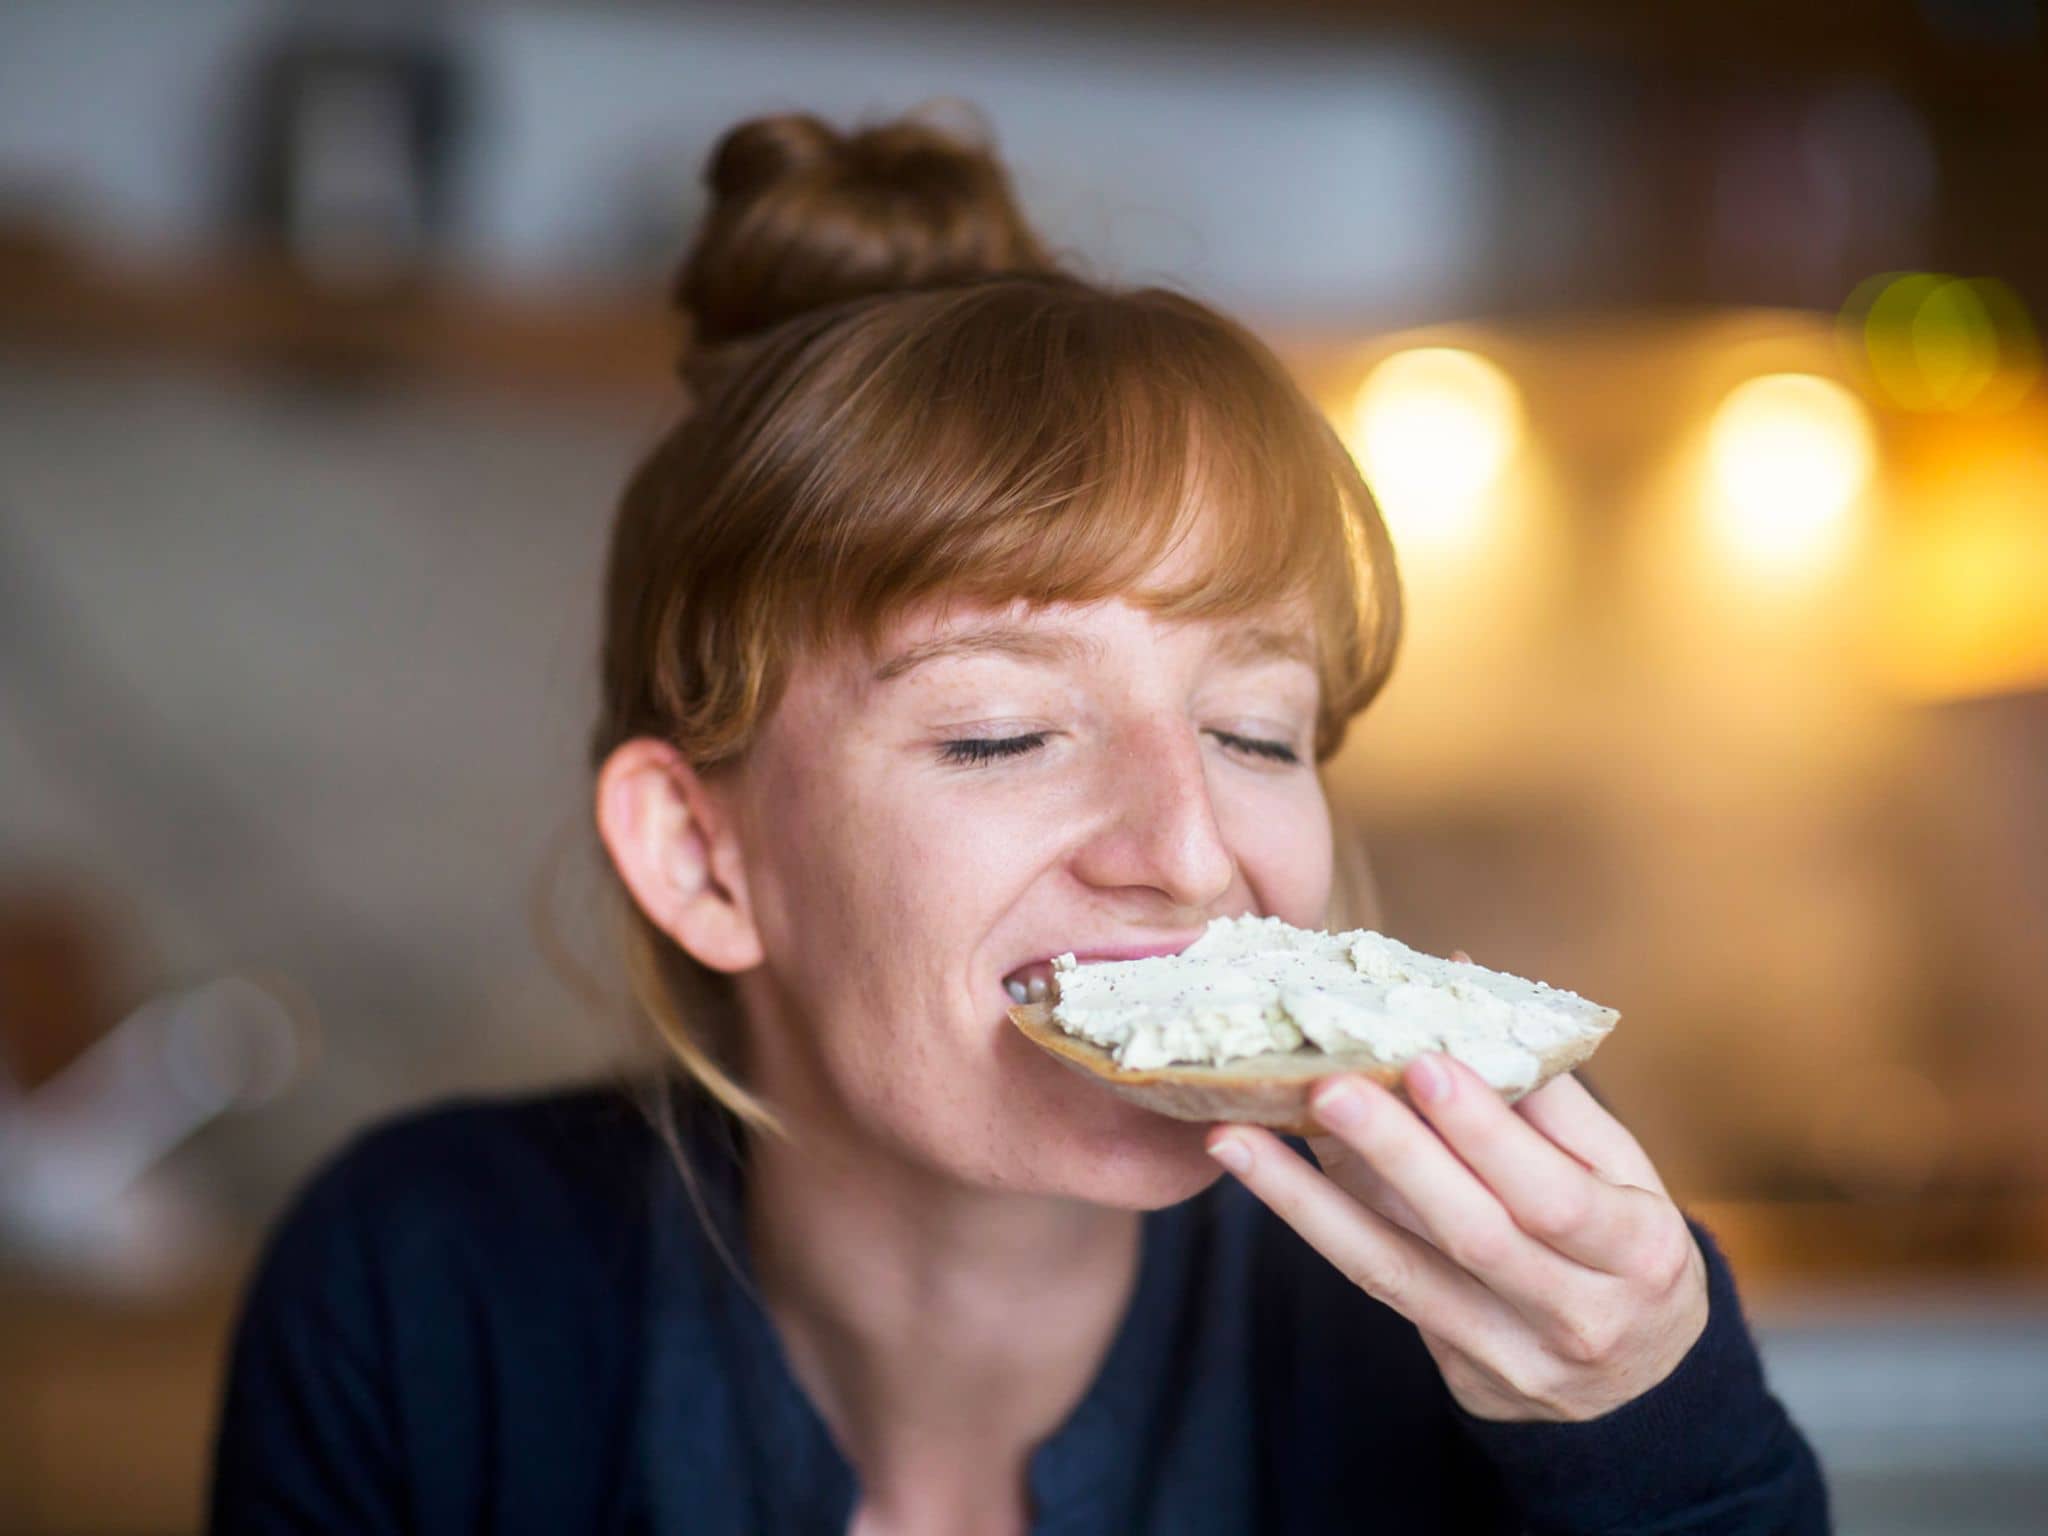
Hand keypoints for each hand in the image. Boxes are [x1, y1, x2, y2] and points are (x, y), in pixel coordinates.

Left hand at [1204, 955, 1709, 1422]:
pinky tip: (1258, 1174)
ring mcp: (1512, 1352)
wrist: (1639, 1382)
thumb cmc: (1620, 1240)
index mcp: (1636, 1249)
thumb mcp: (1618, 1169)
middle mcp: (1579, 1313)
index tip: (1424, 1060)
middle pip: (1476, 1234)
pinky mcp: (1456, 1366)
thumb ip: (1543, 1088)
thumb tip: (1456, 984)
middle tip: (1328, 1086)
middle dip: (1397, 1155)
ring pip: (1402, 1269)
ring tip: (1241, 1135)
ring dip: (1311, 1199)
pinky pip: (1376, 1284)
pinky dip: (1314, 1222)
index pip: (1555, 1194)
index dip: (1488, 1131)